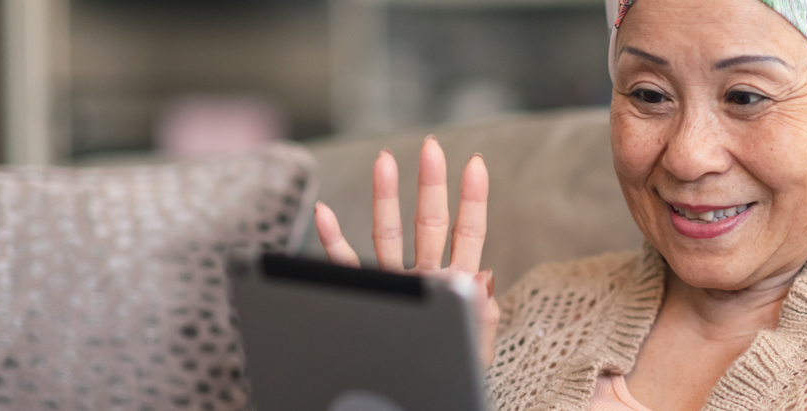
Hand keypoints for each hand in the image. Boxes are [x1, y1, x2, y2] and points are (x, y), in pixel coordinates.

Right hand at [313, 136, 499, 369]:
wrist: (424, 396)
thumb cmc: (456, 373)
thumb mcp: (478, 348)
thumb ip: (483, 315)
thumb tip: (483, 278)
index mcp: (457, 284)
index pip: (468, 233)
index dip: (472, 199)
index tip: (476, 163)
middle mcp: (425, 276)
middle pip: (429, 222)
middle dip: (431, 183)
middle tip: (431, 146)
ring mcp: (397, 284)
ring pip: (388, 233)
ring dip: (385, 197)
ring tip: (384, 160)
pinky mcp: (370, 297)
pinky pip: (347, 266)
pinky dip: (332, 240)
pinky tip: (324, 212)